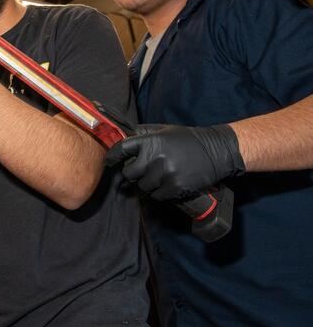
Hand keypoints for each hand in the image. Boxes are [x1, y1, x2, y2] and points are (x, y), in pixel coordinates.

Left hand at [105, 124, 244, 200]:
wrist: (216, 151)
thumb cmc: (187, 140)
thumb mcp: (164, 131)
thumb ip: (143, 134)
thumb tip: (122, 136)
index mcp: (151, 141)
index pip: (122, 149)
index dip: (112, 156)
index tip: (109, 161)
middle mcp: (155, 158)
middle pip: (129, 173)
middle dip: (133, 173)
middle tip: (141, 171)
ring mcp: (165, 174)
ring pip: (142, 186)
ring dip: (147, 183)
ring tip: (159, 176)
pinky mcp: (175, 187)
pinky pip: (156, 196)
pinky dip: (159, 192)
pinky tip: (167, 183)